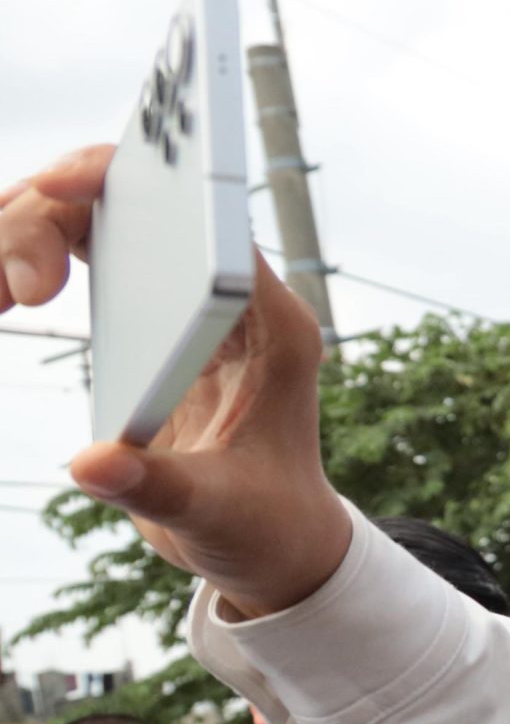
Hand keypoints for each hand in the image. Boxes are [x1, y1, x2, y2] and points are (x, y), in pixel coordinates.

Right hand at [0, 146, 351, 616]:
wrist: (270, 544)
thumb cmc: (266, 525)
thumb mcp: (218, 515)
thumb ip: (158, 488)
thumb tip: (93, 465)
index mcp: (271, 324)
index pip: (204, 215)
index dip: (129, 180)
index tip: (57, 187)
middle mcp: (227, 292)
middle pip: (131, 201)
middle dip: (49, 218)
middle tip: (12, 290)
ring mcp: (182, 293)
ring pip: (93, 217)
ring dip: (23, 233)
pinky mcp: (144, 310)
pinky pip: (78, 249)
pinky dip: (23, 256)